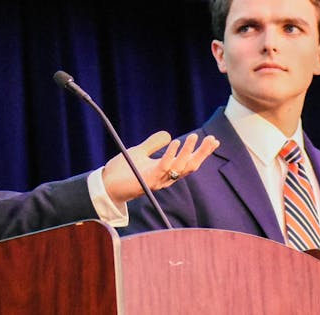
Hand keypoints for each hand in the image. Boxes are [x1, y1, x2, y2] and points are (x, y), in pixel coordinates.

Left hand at [101, 131, 218, 205]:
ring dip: (188, 151)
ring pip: (179, 167)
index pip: (188, 163)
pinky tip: (176, 142)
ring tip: (194, 137)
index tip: (213, 140)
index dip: (202, 153)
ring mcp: (157, 180)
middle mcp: (165, 179)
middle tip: (212, 140)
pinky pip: (163, 166)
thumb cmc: (122, 171)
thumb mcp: (140, 152)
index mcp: (166, 172)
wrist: (106, 184)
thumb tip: (169, 135)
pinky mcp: (147, 180)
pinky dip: (170, 154)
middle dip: (202, 153)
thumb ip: (153, 145)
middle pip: (189, 166)